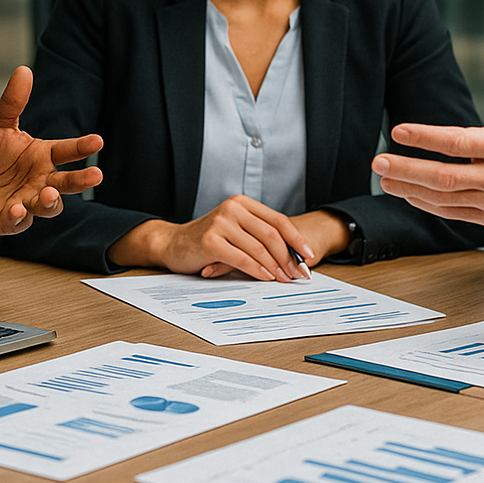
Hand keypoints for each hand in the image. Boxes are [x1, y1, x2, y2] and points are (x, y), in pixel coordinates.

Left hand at [0, 66, 103, 236]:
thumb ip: (13, 102)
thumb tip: (24, 70)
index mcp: (42, 156)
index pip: (67, 151)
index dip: (82, 147)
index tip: (98, 141)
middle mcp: (41, 180)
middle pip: (67, 183)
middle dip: (82, 181)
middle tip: (96, 175)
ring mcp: (28, 202)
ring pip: (48, 206)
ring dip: (50, 202)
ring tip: (48, 195)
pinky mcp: (10, 220)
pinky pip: (18, 221)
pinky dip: (18, 216)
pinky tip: (16, 208)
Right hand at [108, 195, 315, 280]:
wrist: (173, 244)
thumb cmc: (207, 240)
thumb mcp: (234, 231)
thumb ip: (257, 236)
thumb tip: (292, 257)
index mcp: (242, 203)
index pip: (278, 220)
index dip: (297, 239)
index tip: (310, 256)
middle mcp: (233, 208)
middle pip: (272, 234)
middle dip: (289, 257)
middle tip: (299, 274)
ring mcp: (221, 223)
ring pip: (259, 247)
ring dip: (276, 267)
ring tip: (285, 279)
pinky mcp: (211, 241)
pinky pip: (242, 258)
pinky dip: (257, 270)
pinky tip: (266, 278)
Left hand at [371, 47, 483, 239]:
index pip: (459, 142)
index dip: (425, 137)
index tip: (398, 131)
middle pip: (445, 176)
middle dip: (407, 169)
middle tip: (378, 161)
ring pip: (446, 199)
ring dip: (411, 189)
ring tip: (385, 178)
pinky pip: (457, 214)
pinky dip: (431, 206)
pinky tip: (412, 195)